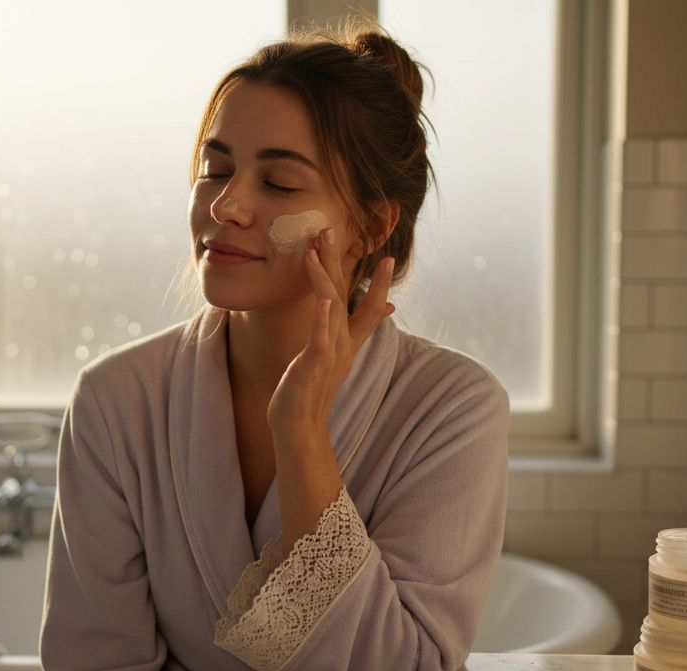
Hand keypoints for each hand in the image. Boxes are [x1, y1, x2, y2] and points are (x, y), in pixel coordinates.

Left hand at [266, 227, 395, 438]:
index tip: (386, 256)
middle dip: (339, 261)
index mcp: (348, 341)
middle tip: (331, 229)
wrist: (300, 426)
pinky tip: (323, 300)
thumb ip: (353, 335)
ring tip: (317, 250)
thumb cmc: (311, 390)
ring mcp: (330, 353)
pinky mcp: (314, 364)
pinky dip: (323, 318)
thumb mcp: (334, 358)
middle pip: (346, 295)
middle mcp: (343, 343)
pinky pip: (321, 338)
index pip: (370, 306)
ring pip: (331, 307)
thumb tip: (381, 314)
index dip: (378, 282)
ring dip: (325, 277)